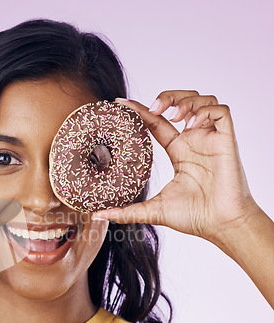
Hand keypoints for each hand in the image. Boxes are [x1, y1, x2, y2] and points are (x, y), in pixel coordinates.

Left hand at [93, 90, 260, 242]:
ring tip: (173, 115)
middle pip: (181, 103)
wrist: (220, 225)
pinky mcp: (226, 140)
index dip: (141, 110)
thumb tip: (96, 215)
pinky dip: (204, 111)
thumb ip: (125, 211)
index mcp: (178, 152)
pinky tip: (191, 125)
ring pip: (202, 101)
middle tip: (154, 108)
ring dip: (185, 100)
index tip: (121, 103)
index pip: (157, 123)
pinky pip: (220, 111)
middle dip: (167, 97)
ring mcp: (210, 139)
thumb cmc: (193, 217)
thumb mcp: (152, 210)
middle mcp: (193, 142)